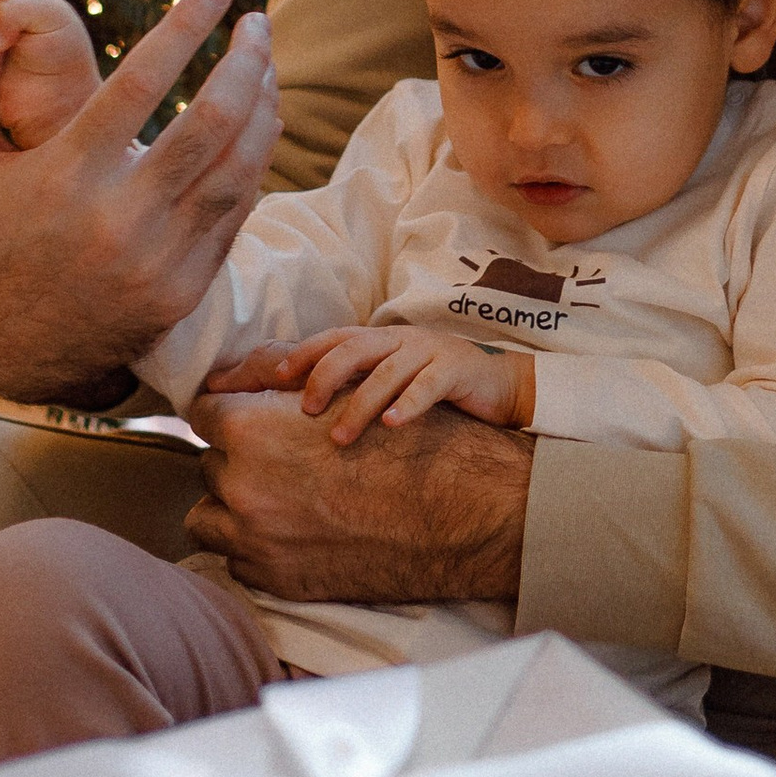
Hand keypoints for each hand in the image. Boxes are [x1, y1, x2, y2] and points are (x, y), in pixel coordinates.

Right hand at [0, 0, 281, 401]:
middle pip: (210, 123)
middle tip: (257, 22)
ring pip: (238, 168)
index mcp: (65, 176)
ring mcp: (159, 259)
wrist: (15, 344)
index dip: (184, 26)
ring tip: (266, 61)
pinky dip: (257, 157)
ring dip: (264, 105)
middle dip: (245, 61)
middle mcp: (118, 219)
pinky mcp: (186, 286)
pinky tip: (262, 118)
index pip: (140, 83)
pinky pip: (238, 210)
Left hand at [188, 388, 532, 602]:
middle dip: (236, 466)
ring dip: (236, 508)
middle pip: (210, 465)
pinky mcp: (276, 578)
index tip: (236, 427)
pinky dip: (257, 546)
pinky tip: (295, 533)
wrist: (456, 511)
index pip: (203, 413)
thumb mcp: (338, 395)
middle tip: (273, 469)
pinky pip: (238, 558)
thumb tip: (223, 384)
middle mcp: (243, 484)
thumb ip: (272, 384)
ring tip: (279, 503)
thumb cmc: (402, 441)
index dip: (224, 417)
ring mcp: (256, 537)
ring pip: (209, 517)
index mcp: (250, 430)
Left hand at [206, 323, 535, 441]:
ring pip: (386, 370)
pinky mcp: (458, 369)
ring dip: (359, 403)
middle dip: (321, 376)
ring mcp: (429, 351)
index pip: (330, 339)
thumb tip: (297, 415)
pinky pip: (429, 384)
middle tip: (303, 410)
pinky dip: (409, 404)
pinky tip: (392, 426)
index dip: (299, 355)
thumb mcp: (389, 384)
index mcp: (378, 341)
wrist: (502, 387)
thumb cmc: (434, 391)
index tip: (273, 380)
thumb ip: (351, 390)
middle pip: (351, 347)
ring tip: (339, 437)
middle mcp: (398, 340)